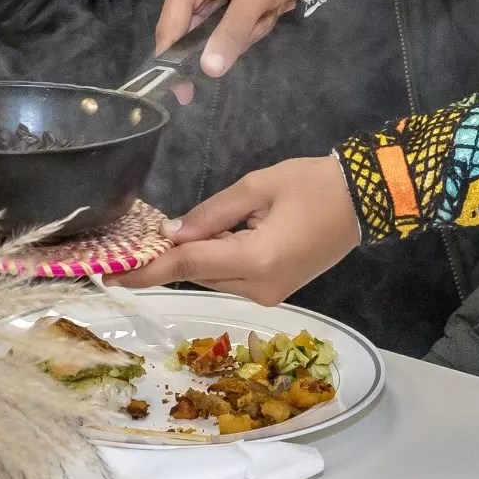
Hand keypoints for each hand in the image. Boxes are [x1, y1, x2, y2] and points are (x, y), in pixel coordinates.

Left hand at [115, 155, 360, 303]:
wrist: (367, 201)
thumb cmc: (314, 185)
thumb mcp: (258, 186)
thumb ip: (211, 212)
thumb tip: (172, 233)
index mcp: (256, 259)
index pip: (188, 266)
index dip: (147, 271)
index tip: (112, 276)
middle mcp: (260, 287)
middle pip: (198, 275)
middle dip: (167, 258)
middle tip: (135, 240)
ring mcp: (270, 293)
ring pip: (212, 278)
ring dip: (191, 258)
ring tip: (167, 235)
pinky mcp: (276, 290)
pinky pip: (231, 277)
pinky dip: (213, 260)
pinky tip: (203, 240)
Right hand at [154, 0, 318, 78]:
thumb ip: (232, 31)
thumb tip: (207, 69)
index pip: (170, 29)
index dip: (173, 63)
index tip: (185, 95)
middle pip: (193, 35)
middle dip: (231, 36)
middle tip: (261, 20)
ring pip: (214, 35)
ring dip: (246, 30)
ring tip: (269, 9)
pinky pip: (228, 28)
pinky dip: (251, 25)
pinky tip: (269, 9)